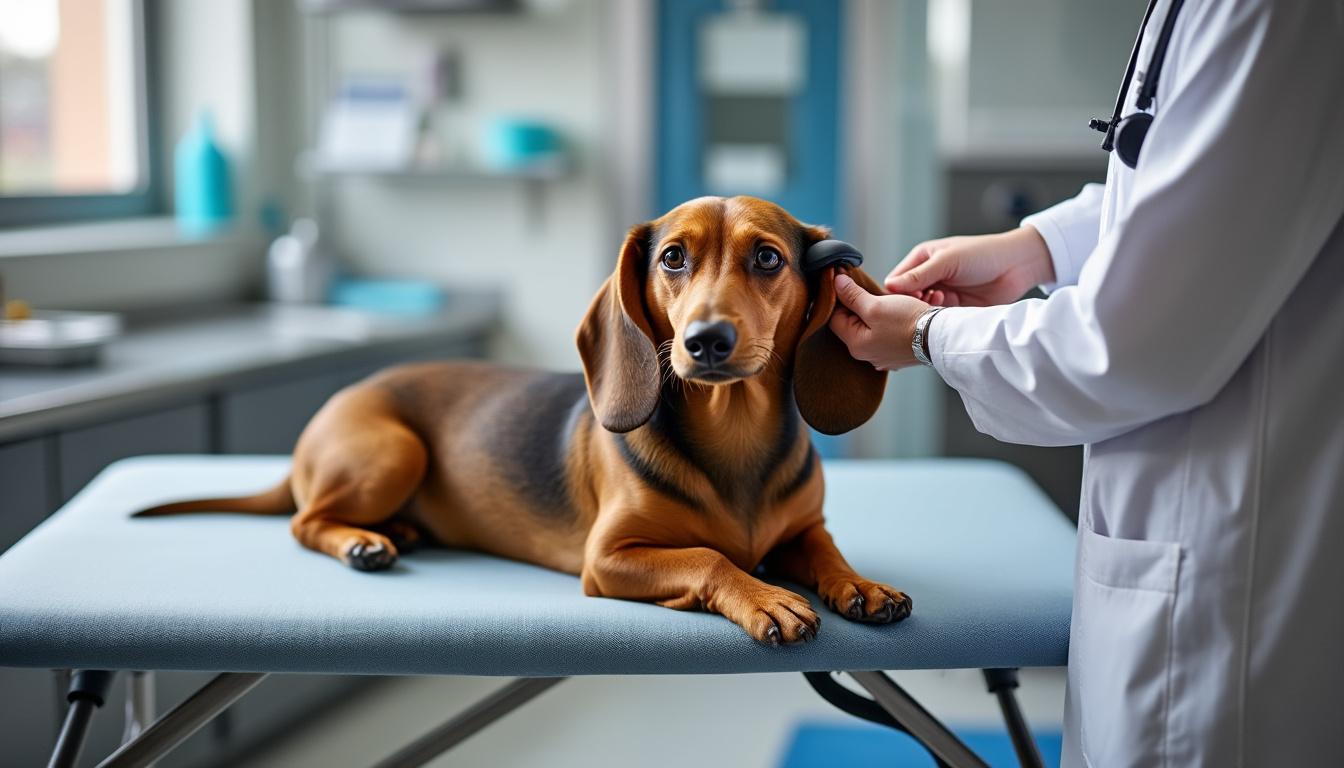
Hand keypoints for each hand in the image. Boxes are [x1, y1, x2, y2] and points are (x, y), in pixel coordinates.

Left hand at [829, 273, 929, 371]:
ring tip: (890, 300)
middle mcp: (867, 355)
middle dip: (860, 305)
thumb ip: (852, 296)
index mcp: (856, 345)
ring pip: (871, 328)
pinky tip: (900, 312)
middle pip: (853, 324)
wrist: (941, 338)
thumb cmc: (908, 323)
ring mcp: (883, 356)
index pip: (835, 319)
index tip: (846, 283)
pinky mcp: (898, 354)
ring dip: (877, 312)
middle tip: (871, 291)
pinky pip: (887, 334)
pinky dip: (890, 322)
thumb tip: (836, 283)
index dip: (839, 299)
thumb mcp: (876, 305)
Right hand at [884, 227, 1053, 306]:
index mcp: (922, 259)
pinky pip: (936, 317)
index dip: (894, 294)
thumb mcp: (947, 261)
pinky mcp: (953, 308)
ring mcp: (941, 292)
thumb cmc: (983, 254)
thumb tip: (889, 286)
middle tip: (918, 308)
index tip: (899, 304)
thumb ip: (919, 276)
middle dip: (909, 306)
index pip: (895, 280)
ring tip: (936, 305)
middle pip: (905, 298)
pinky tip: (945, 313)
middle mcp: (928, 276)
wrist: (1017, 266)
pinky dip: (937, 318)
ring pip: (920, 310)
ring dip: (924, 312)